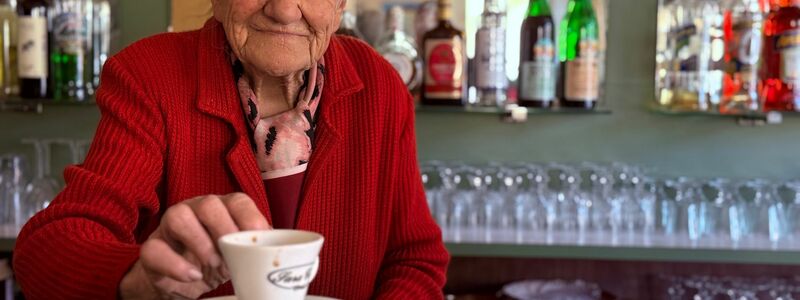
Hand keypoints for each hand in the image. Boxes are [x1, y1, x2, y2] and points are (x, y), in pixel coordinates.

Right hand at [119, 193, 270, 298]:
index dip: (250, 218)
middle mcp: (195, 210)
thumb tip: (289, 255)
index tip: (260, 239)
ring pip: (178, 216)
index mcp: (223, 208)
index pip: (238, 201)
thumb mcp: (241, 253)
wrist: (183, 279)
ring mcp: (171, 226)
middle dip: (225, 229)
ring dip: (199, 242)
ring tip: (213, 265)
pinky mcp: (152, 248)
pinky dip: (175, 265)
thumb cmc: (219, 259)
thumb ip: (258, 247)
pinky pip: (153, 250)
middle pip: (209, 204)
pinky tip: (193, 276)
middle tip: (233, 255)